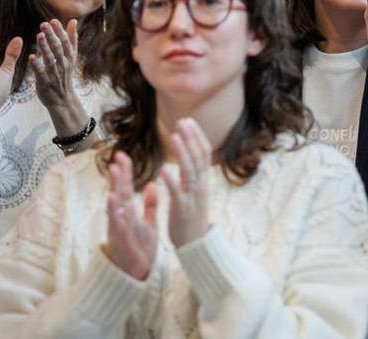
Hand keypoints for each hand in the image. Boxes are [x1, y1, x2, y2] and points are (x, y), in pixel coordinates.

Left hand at [29, 19, 78, 109]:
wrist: (63, 100)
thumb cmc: (64, 75)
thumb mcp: (70, 57)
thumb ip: (71, 39)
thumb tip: (73, 20)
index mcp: (69, 57)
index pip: (66, 42)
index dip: (60, 31)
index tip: (53, 21)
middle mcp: (64, 64)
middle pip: (58, 48)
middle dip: (52, 36)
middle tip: (44, 24)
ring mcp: (55, 74)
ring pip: (51, 59)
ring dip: (45, 48)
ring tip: (39, 36)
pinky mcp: (46, 83)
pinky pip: (41, 74)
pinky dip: (37, 66)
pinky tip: (31, 57)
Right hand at [105, 151, 157, 280]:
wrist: (136, 274)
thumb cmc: (140, 247)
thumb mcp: (148, 223)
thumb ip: (149, 205)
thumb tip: (150, 185)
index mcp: (128, 213)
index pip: (126, 188)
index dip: (125, 172)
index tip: (124, 155)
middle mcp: (120, 218)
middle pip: (119, 192)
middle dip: (119, 175)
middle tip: (118, 156)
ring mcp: (118, 227)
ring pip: (115, 204)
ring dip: (115, 187)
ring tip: (115, 171)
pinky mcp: (119, 239)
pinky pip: (116, 223)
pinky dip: (114, 211)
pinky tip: (112, 198)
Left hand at [161, 118, 210, 247]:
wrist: (196, 245)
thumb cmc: (192, 218)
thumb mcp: (197, 193)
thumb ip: (195, 175)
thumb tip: (192, 156)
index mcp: (203, 181)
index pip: (204, 154)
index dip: (197, 136)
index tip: (188, 121)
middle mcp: (201, 186)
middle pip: (199, 157)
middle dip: (191, 138)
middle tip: (183, 121)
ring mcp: (193, 197)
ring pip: (190, 171)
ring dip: (183, 152)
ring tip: (175, 136)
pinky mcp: (182, 210)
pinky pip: (177, 193)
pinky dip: (172, 180)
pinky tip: (164, 168)